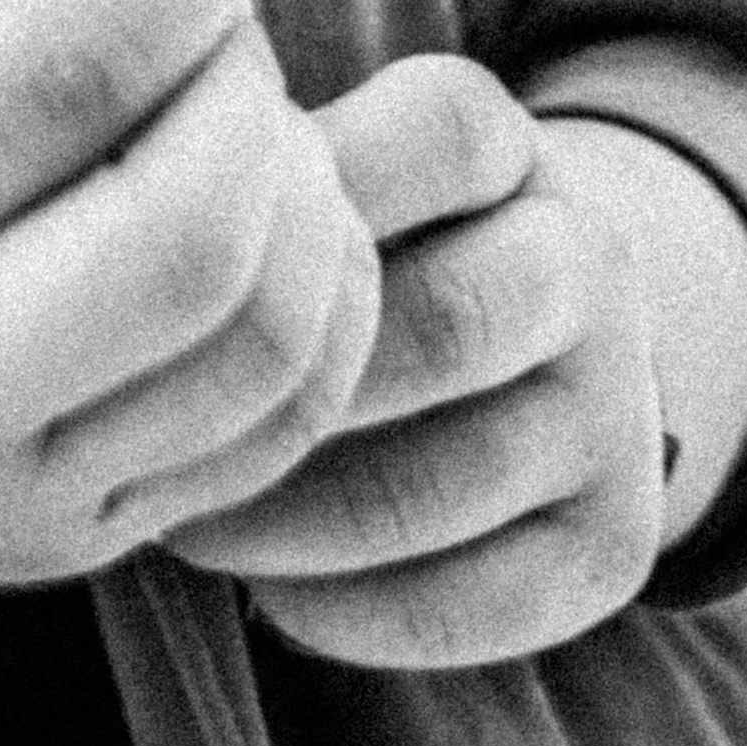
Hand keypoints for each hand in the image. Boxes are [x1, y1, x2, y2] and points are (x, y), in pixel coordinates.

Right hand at [0, 0, 377, 745]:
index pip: (82, 63)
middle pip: (201, 218)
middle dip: (251, 62)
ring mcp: (17, 491)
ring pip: (272, 338)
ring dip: (308, 185)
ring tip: (231, 109)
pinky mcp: (73, 547)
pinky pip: (276, 431)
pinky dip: (319, 299)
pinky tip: (261, 218)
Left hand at [165, 56, 673, 667]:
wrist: (533, 350)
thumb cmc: (358, 246)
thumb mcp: (332, 167)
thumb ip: (254, 170)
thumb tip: (124, 227)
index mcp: (510, 145)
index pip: (440, 131)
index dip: (299, 200)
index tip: (178, 256)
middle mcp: (592, 260)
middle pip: (448, 321)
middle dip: (281, 394)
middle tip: (152, 433)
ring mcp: (621, 404)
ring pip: (455, 476)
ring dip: (296, 521)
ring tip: (184, 531)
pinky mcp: (621, 540)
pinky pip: (495, 599)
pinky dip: (364, 614)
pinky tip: (271, 602)